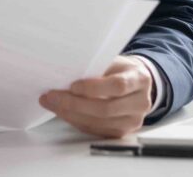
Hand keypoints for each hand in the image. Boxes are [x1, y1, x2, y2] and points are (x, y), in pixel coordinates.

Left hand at [39, 55, 153, 137]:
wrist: (136, 83)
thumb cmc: (120, 69)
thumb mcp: (113, 61)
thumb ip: (95, 66)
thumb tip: (65, 72)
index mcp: (139, 79)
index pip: (118, 86)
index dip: (93, 88)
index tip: (72, 85)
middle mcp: (141, 103)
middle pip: (106, 109)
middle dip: (74, 104)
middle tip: (52, 96)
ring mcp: (133, 121)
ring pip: (98, 123)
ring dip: (71, 114)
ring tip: (52, 103)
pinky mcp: (122, 132)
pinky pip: (95, 130)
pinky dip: (76, 121)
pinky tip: (63, 112)